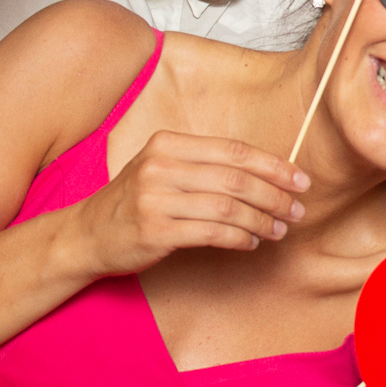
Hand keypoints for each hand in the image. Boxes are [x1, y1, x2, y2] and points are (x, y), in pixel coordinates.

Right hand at [68, 130, 308, 276]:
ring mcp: (155, 198)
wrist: (85, 235)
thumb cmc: (135, 201)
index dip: (273, 165)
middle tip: (297, 210)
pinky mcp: (154, 230)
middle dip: (275, 196)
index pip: (234, 151)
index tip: (300, 180)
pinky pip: (212, 233)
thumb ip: (206, 166)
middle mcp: (160, 166)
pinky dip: (239, 238)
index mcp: (167, 144)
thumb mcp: (163, 170)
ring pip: (228, 207)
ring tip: (278, 230)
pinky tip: (251, 242)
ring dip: (262, 221)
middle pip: (236, 179)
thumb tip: (269, 174)